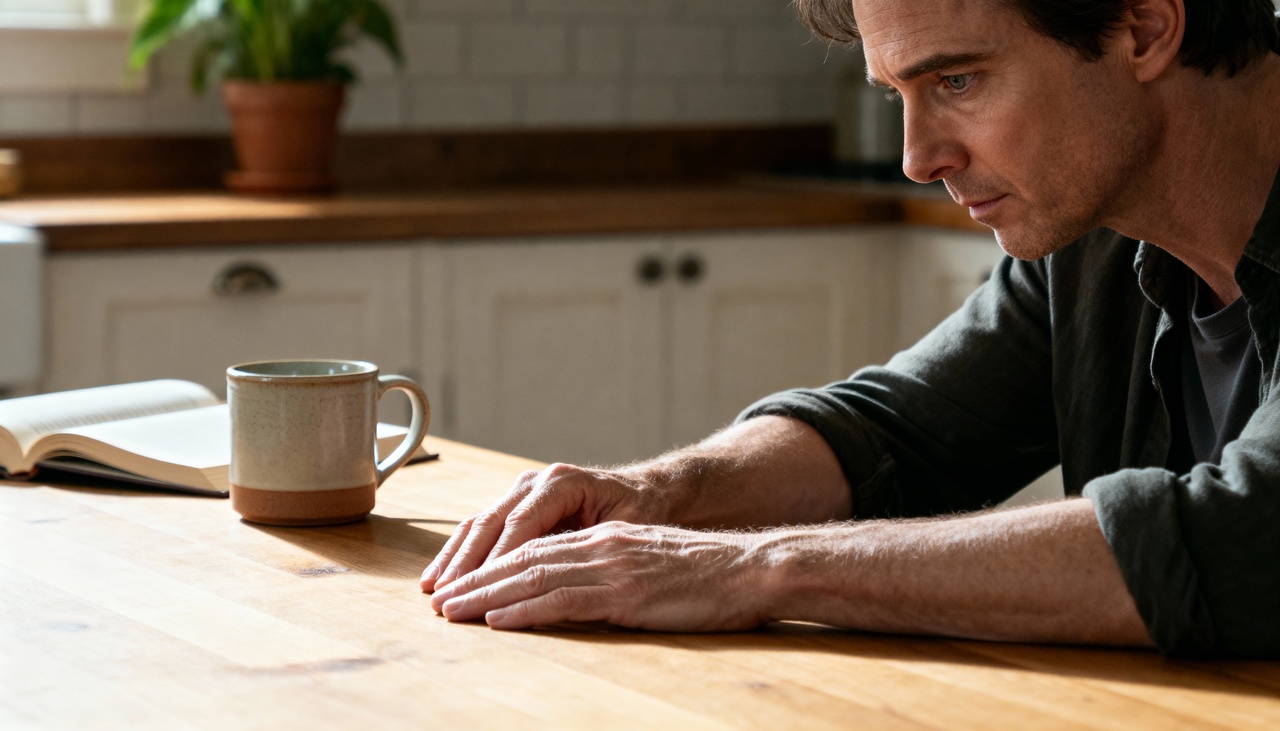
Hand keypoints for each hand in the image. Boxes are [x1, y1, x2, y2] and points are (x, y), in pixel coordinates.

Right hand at [420, 463, 667, 591]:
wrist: (645, 491)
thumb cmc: (640, 511)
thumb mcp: (625, 527)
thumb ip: (590, 543)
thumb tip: (559, 573)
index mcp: (562, 483)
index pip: (521, 524)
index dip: (498, 560)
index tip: (479, 591)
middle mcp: (536, 482)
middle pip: (491, 523)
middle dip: (465, 563)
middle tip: (445, 597)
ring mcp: (521, 491)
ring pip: (479, 524)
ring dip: (454, 559)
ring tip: (432, 590)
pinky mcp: (515, 505)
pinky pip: (481, 528)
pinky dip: (460, 553)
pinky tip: (441, 577)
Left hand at [429, 522, 768, 631]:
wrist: (752, 569)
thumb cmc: (709, 576)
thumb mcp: (651, 567)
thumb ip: (613, 573)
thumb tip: (580, 593)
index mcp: (604, 539)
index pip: (535, 550)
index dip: (492, 568)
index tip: (461, 586)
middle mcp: (599, 546)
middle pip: (522, 560)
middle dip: (475, 580)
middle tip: (438, 601)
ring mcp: (610, 566)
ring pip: (532, 577)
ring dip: (485, 596)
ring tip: (452, 612)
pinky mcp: (624, 592)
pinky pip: (562, 599)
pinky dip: (523, 610)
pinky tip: (497, 620)